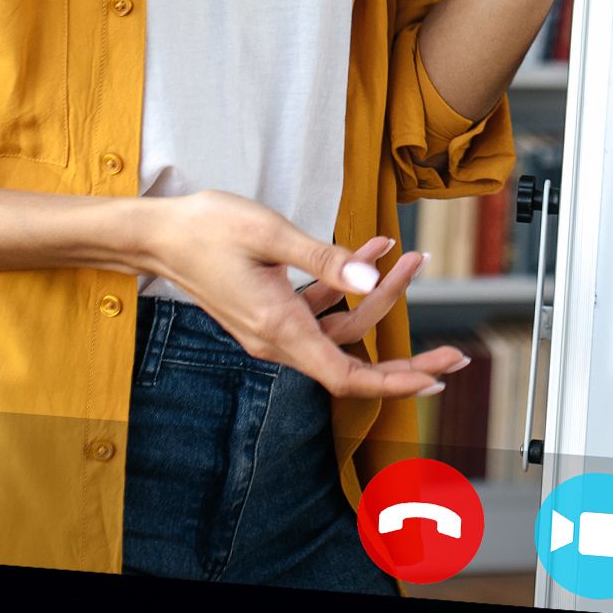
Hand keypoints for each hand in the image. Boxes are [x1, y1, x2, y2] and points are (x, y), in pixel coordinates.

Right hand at [121, 191, 464, 402]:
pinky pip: (321, 309)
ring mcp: (274, 329)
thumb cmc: (204, 229)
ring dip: (379, 296)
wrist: (157, 235)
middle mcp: (278, 339)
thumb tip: (366, 276)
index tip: (433, 381)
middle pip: (354, 362)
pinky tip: (373, 249)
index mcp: (278, 328)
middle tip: (455, 355)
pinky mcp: (272, 313)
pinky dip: (347, 285)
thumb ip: (322, 257)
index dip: (395, 384)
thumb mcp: (268, 233)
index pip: (347, 377)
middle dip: (407, 359)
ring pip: (341, 328)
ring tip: (409, 257)